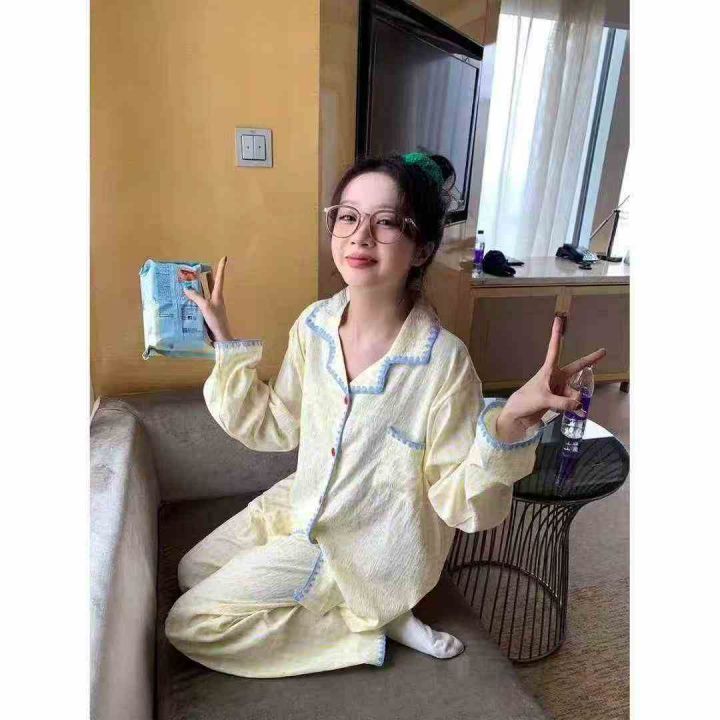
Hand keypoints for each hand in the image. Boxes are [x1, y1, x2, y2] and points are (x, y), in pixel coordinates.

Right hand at [183, 256, 233, 342]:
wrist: (221, 337)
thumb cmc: (216, 320)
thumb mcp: (205, 307)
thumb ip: (196, 297)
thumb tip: (186, 288)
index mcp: (218, 295)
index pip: (219, 278)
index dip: (221, 268)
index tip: (224, 257)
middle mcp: (216, 299)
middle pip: (211, 284)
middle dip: (207, 276)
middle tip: (201, 268)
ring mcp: (212, 306)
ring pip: (205, 293)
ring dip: (199, 287)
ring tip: (190, 280)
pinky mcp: (207, 313)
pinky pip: (200, 302)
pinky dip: (194, 298)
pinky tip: (187, 298)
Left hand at [495, 316, 606, 441]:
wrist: (518, 415)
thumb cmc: (526, 401)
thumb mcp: (544, 400)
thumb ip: (563, 403)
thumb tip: (579, 404)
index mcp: (549, 370)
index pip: (554, 349)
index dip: (557, 334)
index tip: (558, 319)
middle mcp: (556, 377)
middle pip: (577, 368)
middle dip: (590, 361)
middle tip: (603, 351)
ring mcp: (558, 388)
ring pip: (575, 392)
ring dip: (575, 401)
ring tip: (567, 408)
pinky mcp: (559, 400)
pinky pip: (573, 402)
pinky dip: (575, 408)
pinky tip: (576, 414)